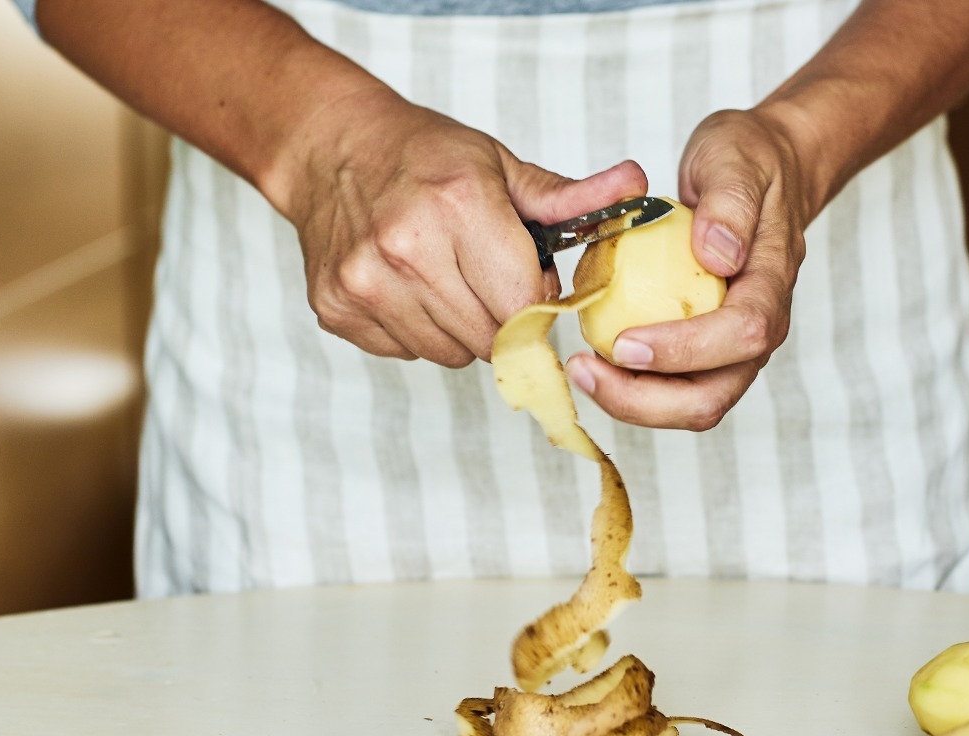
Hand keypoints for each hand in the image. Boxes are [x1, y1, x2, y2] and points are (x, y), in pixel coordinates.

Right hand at [282, 87, 646, 366]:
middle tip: (487, 278)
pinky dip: (417, 330)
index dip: (539, 305)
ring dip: (460, 329)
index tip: (532, 286)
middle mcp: (406, 249)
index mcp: (458, 207)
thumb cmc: (424, 156)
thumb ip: (569, 197)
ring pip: (449, 354)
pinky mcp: (337, 310)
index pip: (525, 306)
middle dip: (503, 320)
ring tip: (446, 278)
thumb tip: (638, 189)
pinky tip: (408, 286)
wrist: (330, 149)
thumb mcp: (500, 165)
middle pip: (490, 338)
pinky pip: (407, 352)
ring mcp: (366, 284)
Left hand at [565, 107, 810, 429]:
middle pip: (712, 397)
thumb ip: (730, 203)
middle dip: (645, 401)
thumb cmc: (750, 163)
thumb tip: (717, 255)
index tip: (624, 343)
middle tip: (585, 371)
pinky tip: (591, 360)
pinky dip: (630, 385)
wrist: (763, 172)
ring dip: (631, 401)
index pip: (741, 335)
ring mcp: (732, 348)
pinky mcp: (706, 351)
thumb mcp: (737, 159)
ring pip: (689, 405)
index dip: (684, 349)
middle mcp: (758, 330)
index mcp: (771, 286)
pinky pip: (670, 387)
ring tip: (580, 370)